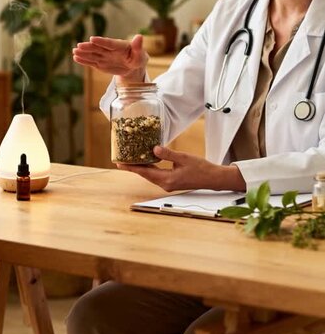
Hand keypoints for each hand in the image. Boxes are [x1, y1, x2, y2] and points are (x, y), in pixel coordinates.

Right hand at [72, 35, 148, 84]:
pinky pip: (91, 62)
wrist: (132, 66)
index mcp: (119, 46)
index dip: (101, 41)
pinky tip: (76, 58)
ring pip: (92, 54)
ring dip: (83, 53)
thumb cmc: (138, 59)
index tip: (92, 39)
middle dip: (88, 47)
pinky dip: (84, 60)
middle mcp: (109, 49)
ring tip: (74, 52)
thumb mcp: (140, 55)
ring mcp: (103, 56)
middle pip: (97, 48)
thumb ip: (138, 47)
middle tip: (79, 46)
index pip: (109, 43)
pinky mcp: (100, 63)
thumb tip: (139, 36)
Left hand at [117, 146, 245, 191]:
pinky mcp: (171, 182)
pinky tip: (147, 162)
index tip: (119, 164)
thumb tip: (154, 149)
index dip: (131, 167)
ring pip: (151, 175)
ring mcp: (168, 184)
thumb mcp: (183, 158)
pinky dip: (150, 169)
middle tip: (121, 160)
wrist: (213, 179)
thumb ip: (168, 154)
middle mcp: (165, 184)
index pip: (145, 172)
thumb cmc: (201, 168)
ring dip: (142, 168)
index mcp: (167, 179)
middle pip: (145, 175)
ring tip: (131, 160)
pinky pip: (157, 176)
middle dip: (133, 167)